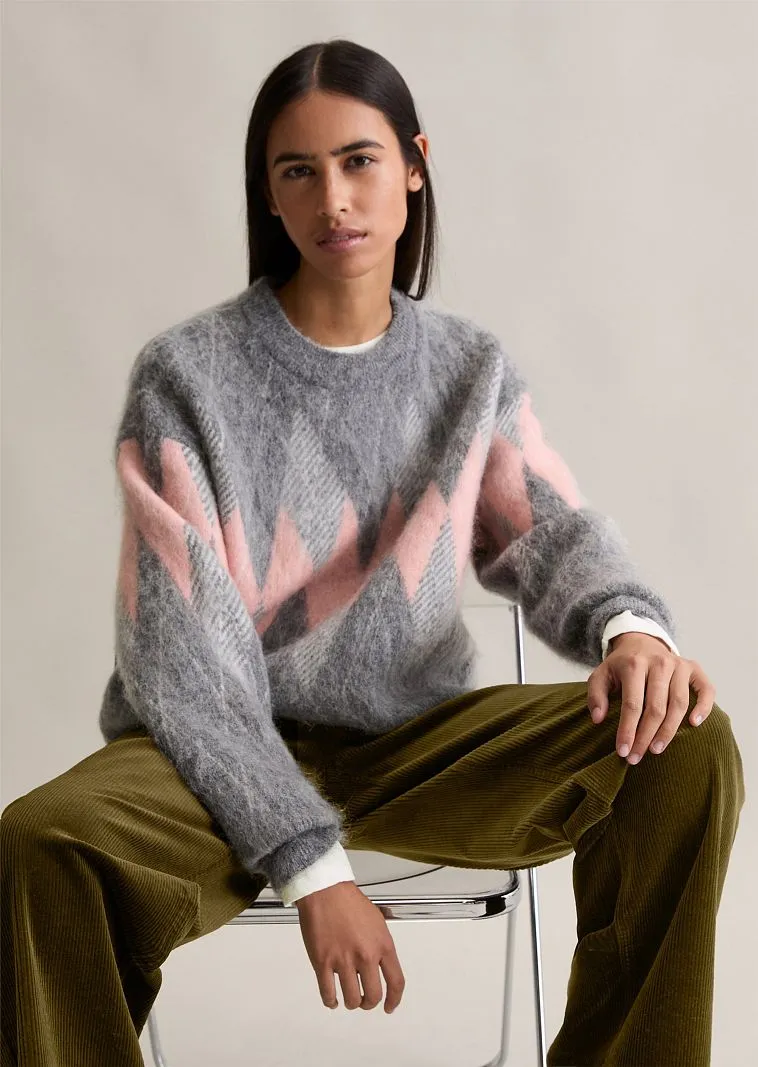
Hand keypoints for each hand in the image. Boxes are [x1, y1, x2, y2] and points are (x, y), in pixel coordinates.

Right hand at [295, 881, 404, 1013]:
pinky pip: (328, 994)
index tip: (389, 1006)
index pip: (396, 982)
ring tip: (349, 998)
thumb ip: (381, 945)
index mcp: (383, 945)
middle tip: (365, 1001)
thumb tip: (382, 964)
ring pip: (352, 1000)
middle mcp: (366, 957)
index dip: (394, 999)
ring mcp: (343, 962)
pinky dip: (331, 1002)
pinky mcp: (322, 963)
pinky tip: (333, 1000)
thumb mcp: (378, 921)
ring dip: (352, 1003)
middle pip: (373, 996)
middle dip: (370, 1003)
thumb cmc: (350, 901)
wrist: (326, 891)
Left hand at [587, 632, 715, 763]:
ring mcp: (679, 665)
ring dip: (669, 731)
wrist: (641, 642)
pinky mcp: (694, 668)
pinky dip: (704, 707)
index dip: (627, 730)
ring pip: (679, 703)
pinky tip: (694, 724)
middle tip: (637, 758)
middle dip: (645, 736)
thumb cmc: (621, 666)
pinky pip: (706, 689)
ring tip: (656, 749)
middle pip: (656, 707)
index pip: (631, 704)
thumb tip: (598, 719)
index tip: (623, 752)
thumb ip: (595, 695)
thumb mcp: (600, 675)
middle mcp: (659, 662)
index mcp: (634, 664)